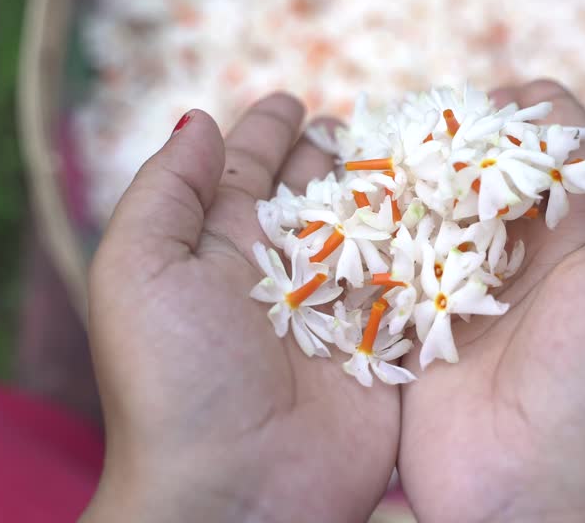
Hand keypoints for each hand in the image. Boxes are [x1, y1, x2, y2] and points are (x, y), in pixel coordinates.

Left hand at [80, 95, 397, 522]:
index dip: (266, 132)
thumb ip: (164, 191)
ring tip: (410, 151)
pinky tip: (447, 207)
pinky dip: (429, 244)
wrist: (235, 490)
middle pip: (313, 193)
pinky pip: (414, 281)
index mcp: (217, 250)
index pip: (246, 171)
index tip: (290, 100)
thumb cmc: (175, 380)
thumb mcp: (137, 271)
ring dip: (387, 188)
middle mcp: (279, 274)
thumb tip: (198, 122)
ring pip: (369, 228)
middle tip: (359, 122)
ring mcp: (337, 310)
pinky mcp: (389, 346)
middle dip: (332, 153)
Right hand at [398, 80, 584, 522]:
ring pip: (433, 208)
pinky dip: (374, 232)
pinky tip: (348, 202)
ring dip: (409, 178)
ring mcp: (466, 292)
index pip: (559, 145)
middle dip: (456, 138)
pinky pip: (391, 264)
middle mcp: (528, 258)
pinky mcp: (415, 327)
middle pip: (486, 167)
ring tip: (377, 152)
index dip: (530, 110)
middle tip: (421, 125)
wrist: (543, 494)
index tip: (493, 101)